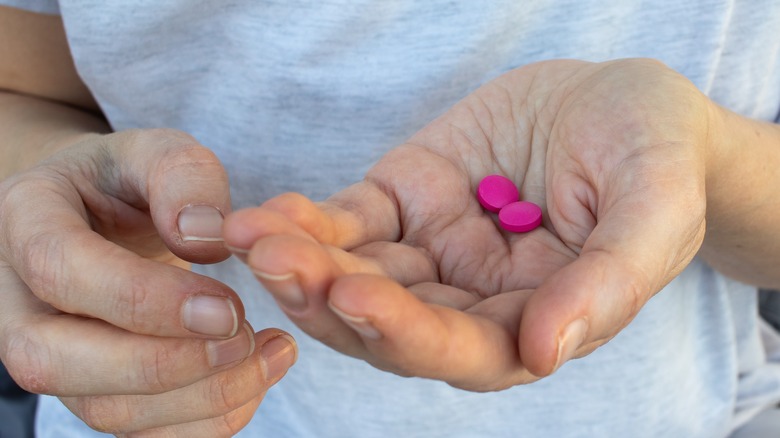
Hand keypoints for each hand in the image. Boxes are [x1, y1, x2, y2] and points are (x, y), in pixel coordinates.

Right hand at [0, 129, 296, 434]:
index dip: (144, 299)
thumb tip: (204, 237)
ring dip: (198, 398)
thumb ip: (182, 177)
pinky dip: (204, 421)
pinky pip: (139, 432)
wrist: (107, 219)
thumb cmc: (131, 182)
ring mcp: (51, 354)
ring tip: (271, 355)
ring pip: (103, 410)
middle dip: (165, 362)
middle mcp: (18, 302)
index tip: (228, 304)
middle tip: (246, 336)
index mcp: (26, 223)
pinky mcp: (93, 388)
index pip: (61, 271)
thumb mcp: (157, 151)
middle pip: (57, 361)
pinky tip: (255, 379)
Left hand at [224, 59, 707, 390]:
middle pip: (389, 324)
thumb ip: (610, 281)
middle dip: (328, 298)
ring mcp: (433, 252)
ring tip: (254, 235)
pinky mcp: (404, 201)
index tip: (355, 298)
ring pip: (357, 275)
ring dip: (302, 261)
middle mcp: (473, 299)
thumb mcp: (656, 205)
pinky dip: (307, 220)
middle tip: (276, 261)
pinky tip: (268, 213)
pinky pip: (348, 221)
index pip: (464, 350)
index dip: (407, 334)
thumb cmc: (653, 151)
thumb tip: (548, 351)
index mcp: (535, 320)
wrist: (618, 98)